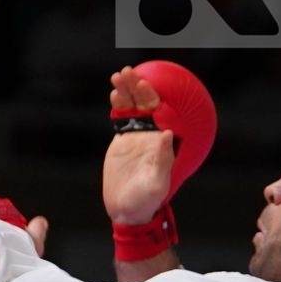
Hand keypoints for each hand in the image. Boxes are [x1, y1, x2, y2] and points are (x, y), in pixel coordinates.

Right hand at [104, 67, 174, 224]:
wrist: (127, 209)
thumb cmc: (147, 199)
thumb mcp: (157, 181)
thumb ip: (163, 159)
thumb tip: (167, 134)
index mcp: (161, 141)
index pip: (159, 111)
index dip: (152, 96)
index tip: (144, 84)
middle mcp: (150, 134)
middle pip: (145, 103)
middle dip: (137, 86)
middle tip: (127, 72)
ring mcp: (136, 136)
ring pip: (132, 107)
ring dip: (125, 91)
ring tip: (117, 77)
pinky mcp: (122, 141)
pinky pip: (120, 118)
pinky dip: (117, 104)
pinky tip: (113, 93)